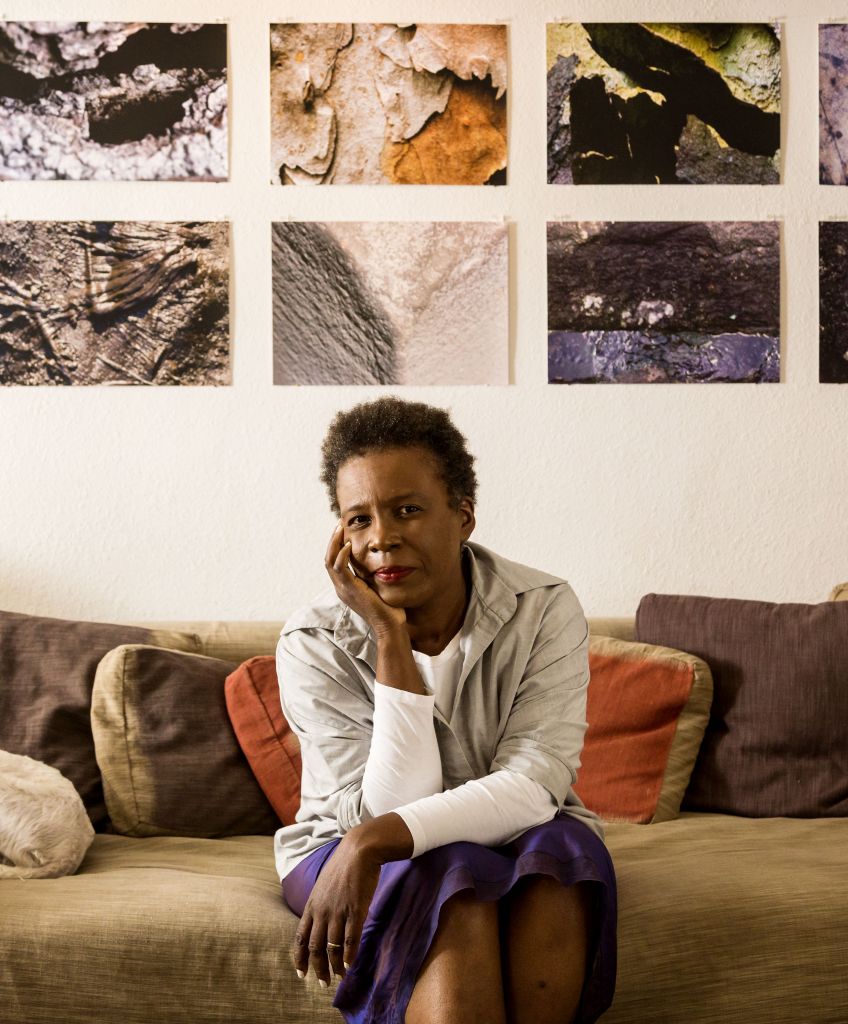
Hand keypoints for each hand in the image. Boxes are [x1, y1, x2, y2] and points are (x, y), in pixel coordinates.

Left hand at [293, 831, 381, 984]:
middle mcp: (322, 911)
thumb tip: (320, 921)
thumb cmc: (343, 866)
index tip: (301, 973)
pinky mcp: (355, 910)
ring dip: (334, 966)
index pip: (300, 937)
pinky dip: (349, 955)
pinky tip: (350, 965)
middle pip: (315, 947)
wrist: (359, 849)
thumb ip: (320, 904)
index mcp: (311, 905)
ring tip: (338, 977)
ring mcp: (338, 911)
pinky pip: (350, 939)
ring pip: (332, 947)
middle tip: (323, 983)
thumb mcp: (323, 885)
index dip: (299, 958)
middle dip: (317, 968)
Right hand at [325, 521, 406, 637]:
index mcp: (346, 588)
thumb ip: (374, 575)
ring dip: (334, 543)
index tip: (344, 531)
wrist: (390, 626)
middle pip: (328, 559)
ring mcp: (343, 590)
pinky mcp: (349, 590)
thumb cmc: (389, 608)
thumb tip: (381, 560)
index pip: (334, 563)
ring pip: (330, 561)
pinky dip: (342, 555)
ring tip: (340, 528)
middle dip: (333, 540)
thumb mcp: (379, 587)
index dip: (337, 546)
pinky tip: (348, 544)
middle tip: (339, 524)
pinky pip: (340, 569)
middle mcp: (341, 588)